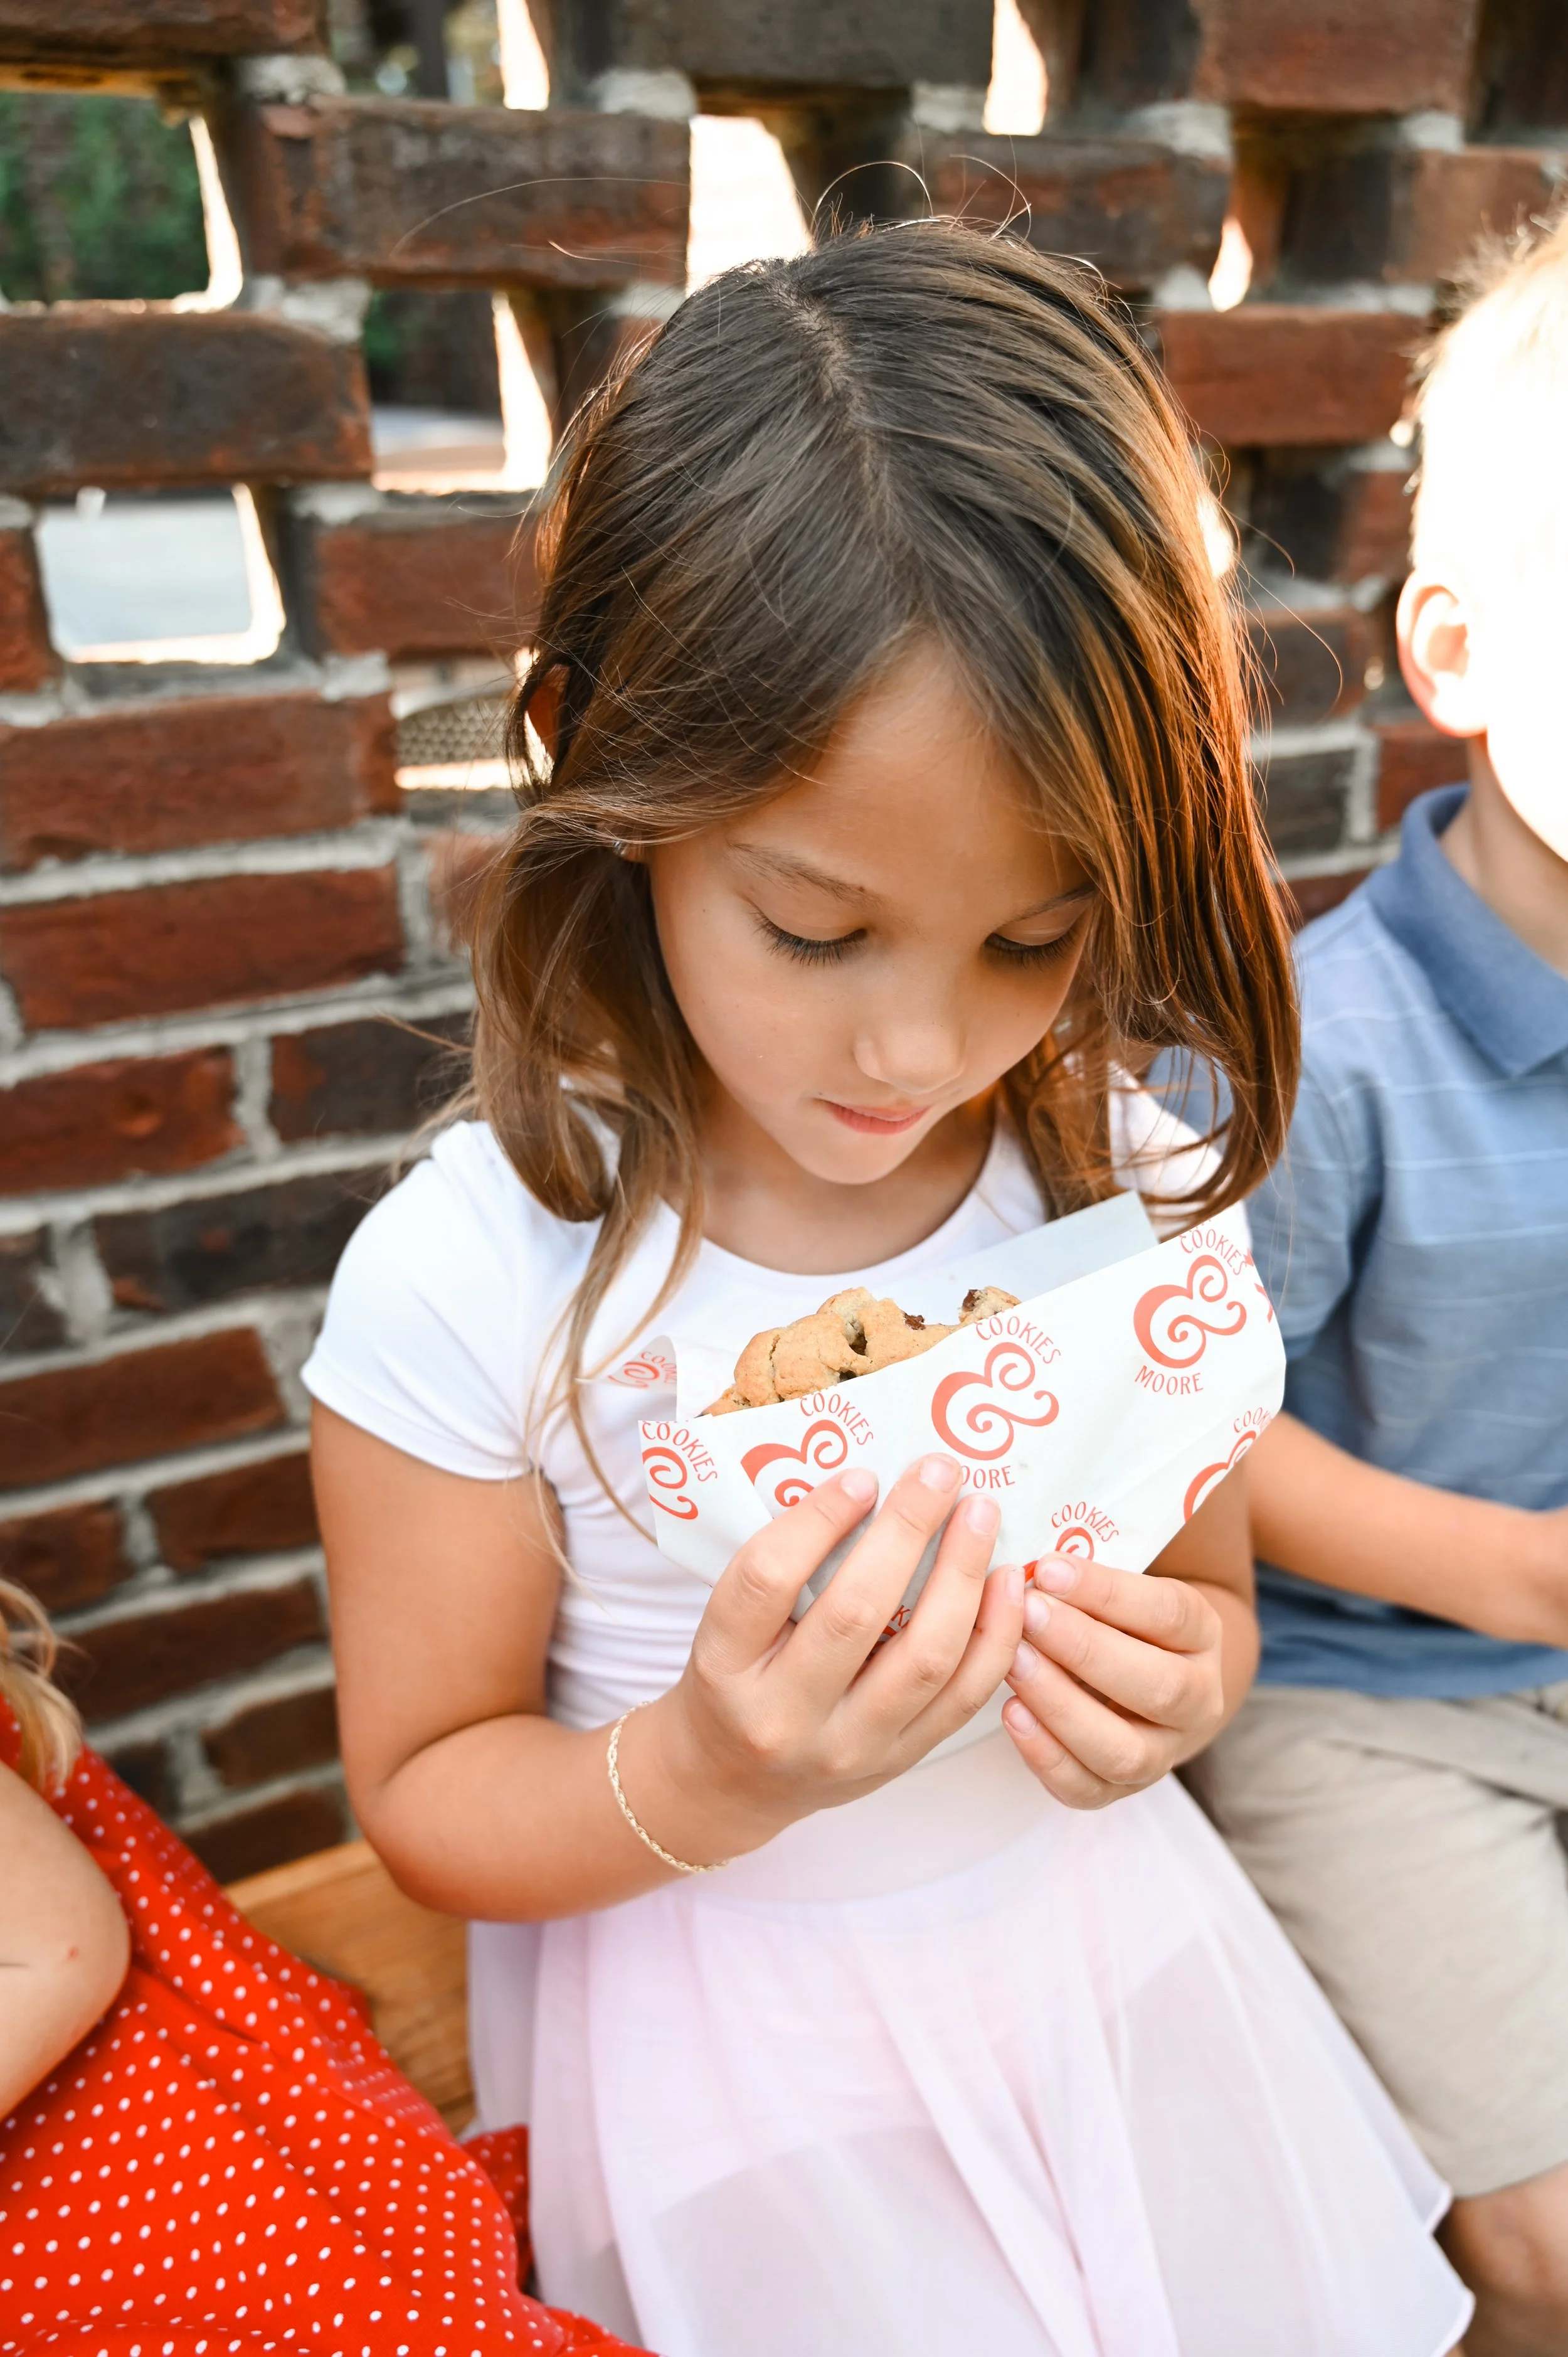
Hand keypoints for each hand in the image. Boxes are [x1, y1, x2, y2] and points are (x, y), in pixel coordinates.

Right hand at [629, 1455, 1025, 1861]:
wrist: (735, 1781)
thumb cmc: (736, 1679)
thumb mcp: (727, 1625)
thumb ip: (784, 1566)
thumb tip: (869, 1485)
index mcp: (724, 1666)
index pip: (767, 1581)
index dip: (817, 1520)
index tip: (862, 1477)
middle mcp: (784, 1716)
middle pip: (855, 1614)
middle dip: (907, 1531)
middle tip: (940, 1472)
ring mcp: (850, 1747)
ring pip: (924, 1659)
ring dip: (962, 1575)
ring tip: (980, 1515)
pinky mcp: (900, 1761)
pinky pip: (964, 1696)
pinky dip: (994, 1634)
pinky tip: (1007, 1582)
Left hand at [1001, 1553, 1225, 1808]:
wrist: (1148, 1680)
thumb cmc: (1121, 1620)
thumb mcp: (1125, 1589)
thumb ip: (1092, 1579)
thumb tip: (1034, 1562)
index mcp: (1203, 1635)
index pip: (1167, 1614)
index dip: (1107, 1592)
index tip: (1047, 1568)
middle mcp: (1198, 1700)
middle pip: (1157, 1687)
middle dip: (1085, 1649)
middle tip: (1028, 1614)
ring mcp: (1164, 1753)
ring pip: (1124, 1750)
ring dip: (1063, 1706)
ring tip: (1014, 1664)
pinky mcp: (1122, 1789)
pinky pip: (1087, 1788)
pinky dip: (1047, 1757)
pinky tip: (1012, 1715)